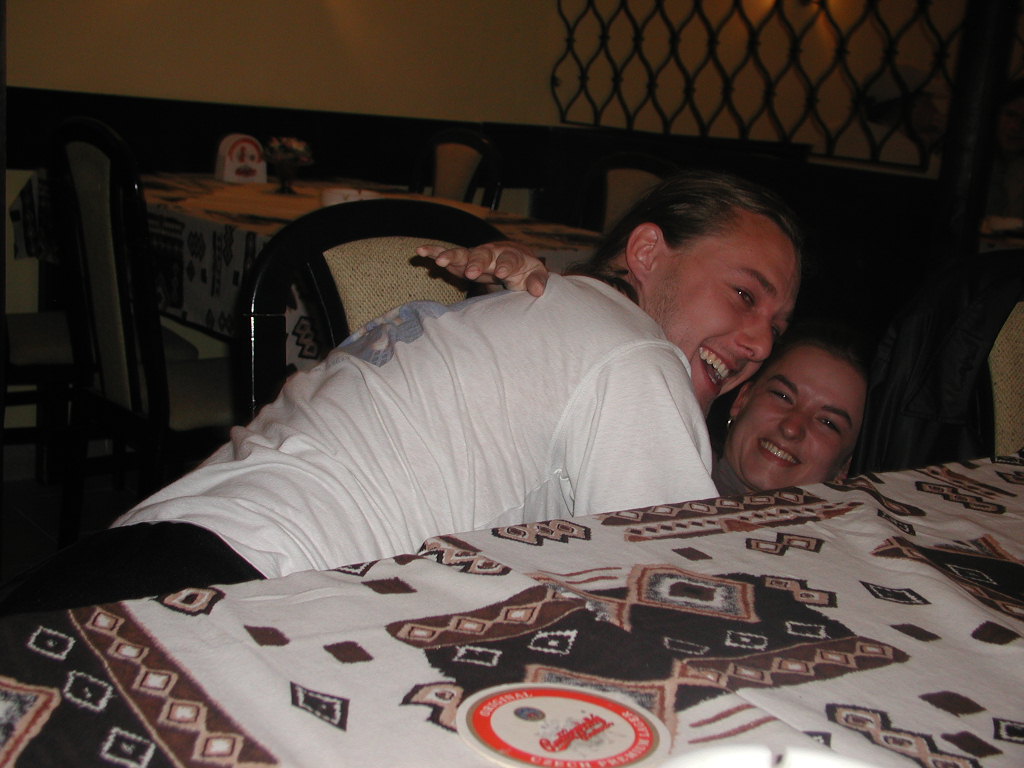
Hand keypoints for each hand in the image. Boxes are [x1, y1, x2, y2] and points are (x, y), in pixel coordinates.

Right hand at [416, 240, 548, 296]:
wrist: (513, 260)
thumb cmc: (525, 271)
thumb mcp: (535, 275)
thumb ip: (537, 281)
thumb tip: (538, 291)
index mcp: (511, 256)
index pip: (509, 259)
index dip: (506, 265)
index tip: (503, 272)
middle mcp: (492, 253)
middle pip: (483, 255)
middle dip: (476, 262)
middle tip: (471, 272)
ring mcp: (475, 256)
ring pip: (463, 253)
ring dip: (452, 256)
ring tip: (440, 261)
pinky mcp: (463, 260)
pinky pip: (447, 255)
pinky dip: (435, 252)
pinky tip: (422, 252)